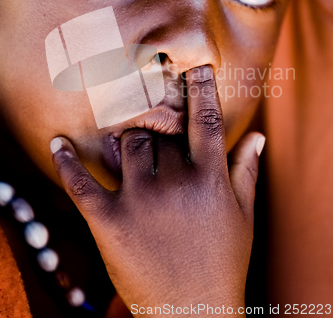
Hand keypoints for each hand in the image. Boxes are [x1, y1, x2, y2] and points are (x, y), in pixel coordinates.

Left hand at [50, 65, 264, 316]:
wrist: (192, 314)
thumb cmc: (222, 262)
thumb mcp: (243, 217)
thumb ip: (246, 172)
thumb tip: (258, 136)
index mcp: (209, 179)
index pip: (205, 120)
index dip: (202, 88)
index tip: (195, 67)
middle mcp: (175, 182)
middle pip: (159, 129)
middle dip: (157, 118)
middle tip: (152, 110)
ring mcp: (140, 200)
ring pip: (126, 143)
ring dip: (127, 136)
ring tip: (129, 136)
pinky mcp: (109, 221)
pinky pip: (81, 182)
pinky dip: (66, 160)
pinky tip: (58, 143)